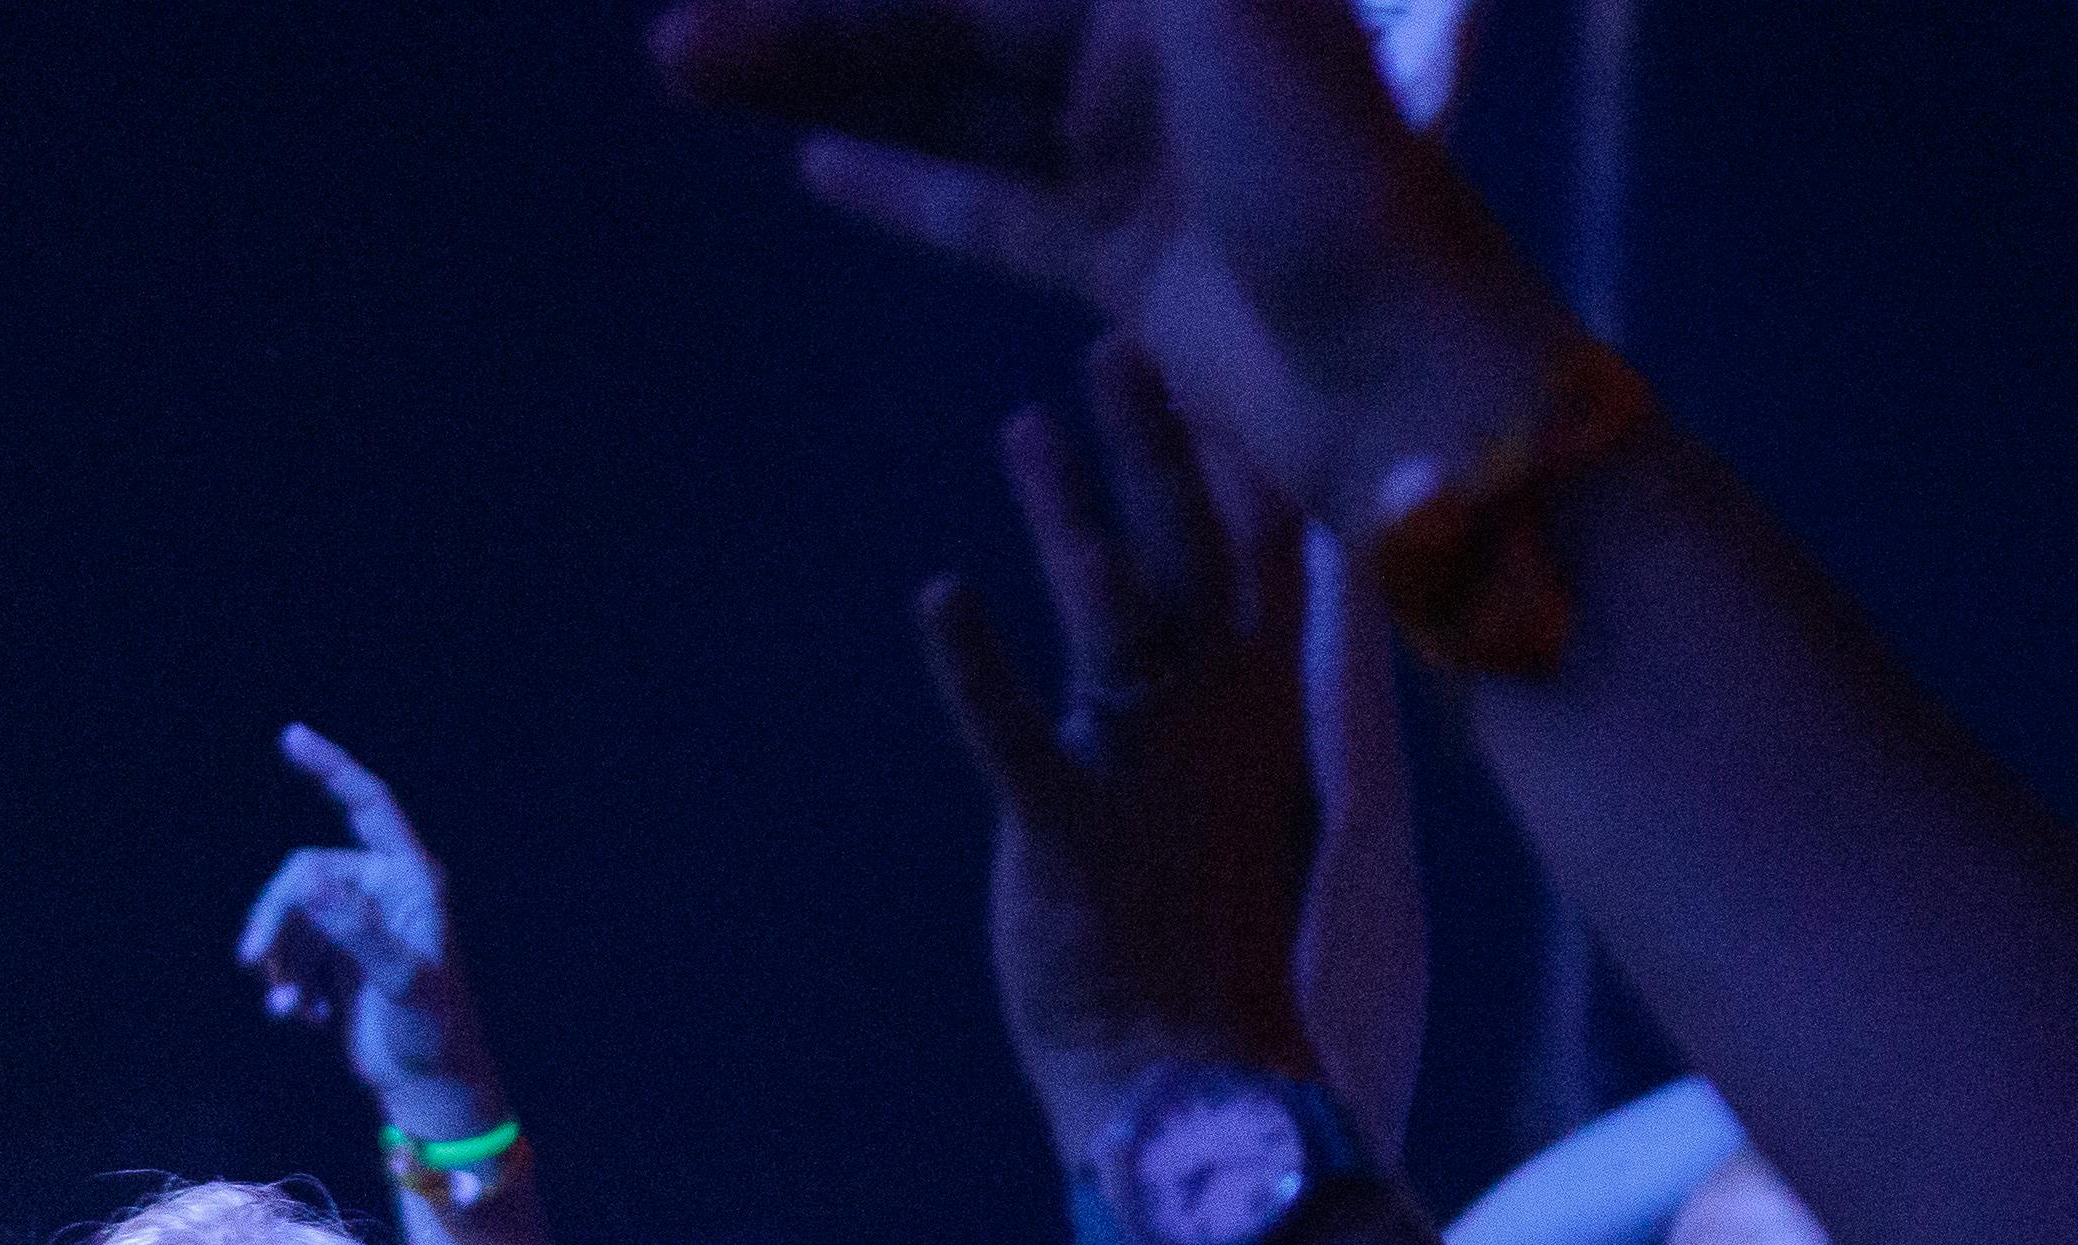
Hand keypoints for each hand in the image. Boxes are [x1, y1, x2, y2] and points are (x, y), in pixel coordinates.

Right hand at [235, 729, 511, 1138]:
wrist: (428, 1087)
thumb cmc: (432, 1031)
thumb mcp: (400, 980)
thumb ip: (355, 930)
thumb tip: (306, 882)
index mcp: (409, 879)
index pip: (368, 806)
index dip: (331, 768)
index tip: (292, 737)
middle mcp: (381, 892)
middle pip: (304, 873)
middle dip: (275, 916)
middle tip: (251, 962)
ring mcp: (356, 926)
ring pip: (290, 917)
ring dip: (277, 961)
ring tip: (286, 1007)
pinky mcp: (336, 961)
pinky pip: (290, 954)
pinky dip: (284, 985)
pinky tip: (298, 1018)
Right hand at [651, 0, 1570, 523]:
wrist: (1409, 376)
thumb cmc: (1343, 188)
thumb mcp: (1236, 19)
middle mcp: (1151, 51)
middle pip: (948, 22)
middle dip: (808, 32)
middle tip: (668, 51)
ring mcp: (1136, 153)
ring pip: (951, 106)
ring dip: (825, 95)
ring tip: (693, 84)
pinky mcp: (1126, 257)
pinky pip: (988, 205)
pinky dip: (904, 184)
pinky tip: (814, 165)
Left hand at [921, 336, 1324, 1153]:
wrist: (1194, 1082)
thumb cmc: (1217, 952)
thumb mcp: (1257, 805)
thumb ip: (1254, 703)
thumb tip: (1261, 631)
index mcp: (1273, 714)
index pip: (1276, 555)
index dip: (1246, 451)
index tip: (1227, 357)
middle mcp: (1222, 722)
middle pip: (1197, 548)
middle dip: (1158, 440)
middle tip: (1116, 340)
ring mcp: (1147, 770)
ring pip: (1110, 610)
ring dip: (1067, 510)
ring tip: (1024, 425)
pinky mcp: (1067, 831)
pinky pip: (1016, 731)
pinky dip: (974, 664)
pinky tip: (937, 595)